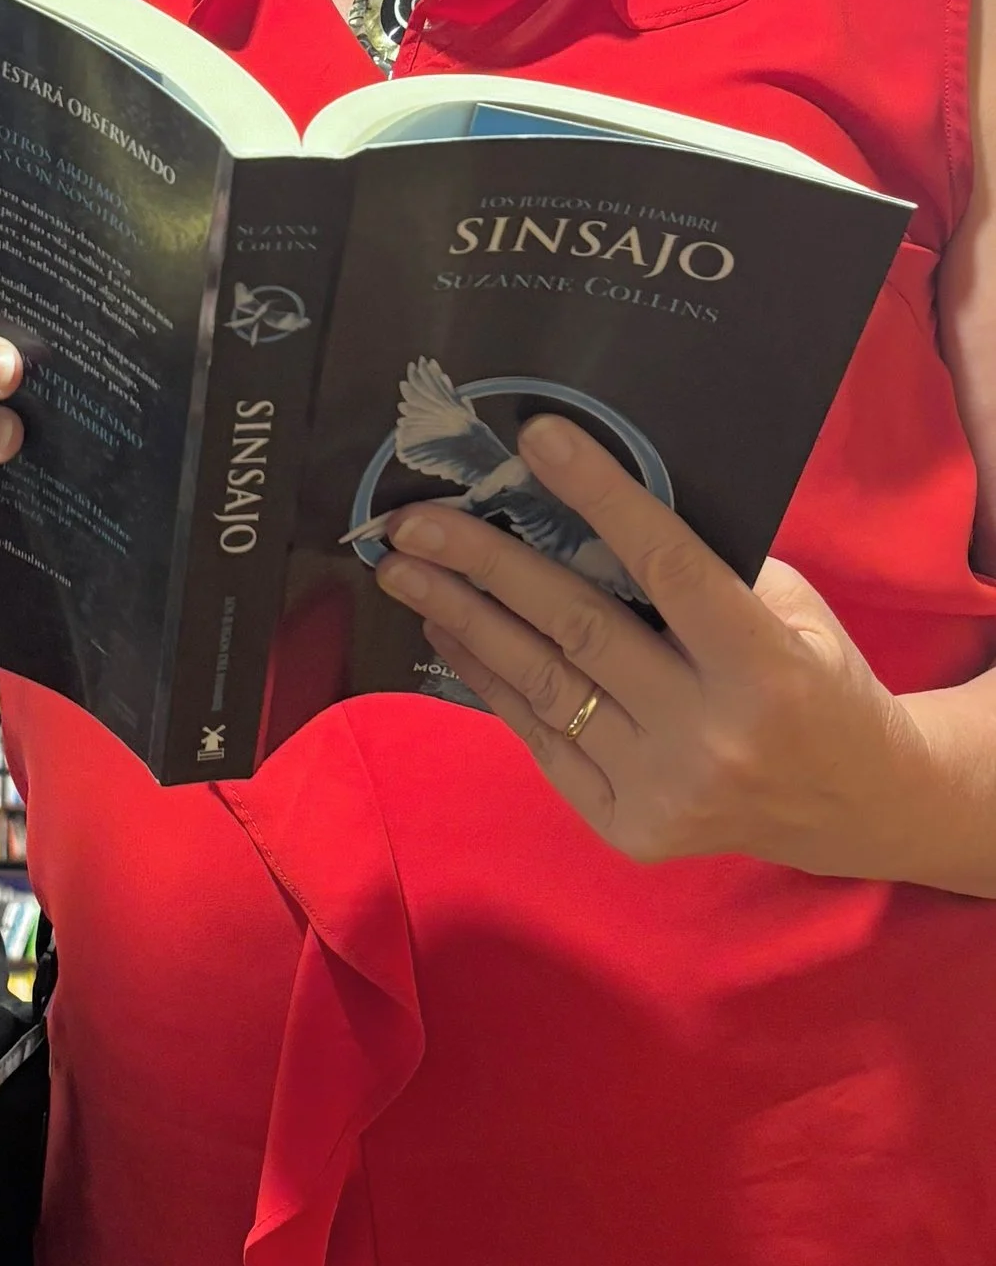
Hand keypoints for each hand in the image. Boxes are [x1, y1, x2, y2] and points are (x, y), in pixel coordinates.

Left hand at [371, 413, 934, 874]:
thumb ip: (704, 568)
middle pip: (578, 627)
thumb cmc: (821, 682)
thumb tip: (584, 505)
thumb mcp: (790, 610)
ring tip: (404, 569)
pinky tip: (447, 630)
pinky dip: (487, 680)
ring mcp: (663, 791)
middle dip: (485, 563)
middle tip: (414, 519)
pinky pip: (541, 739)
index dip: (598, 497)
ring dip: (463, 619)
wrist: (861, 806)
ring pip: (543, 685)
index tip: (536, 438)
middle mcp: (709, 736)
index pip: (666, 565)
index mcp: (763, 668)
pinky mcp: (628, 827)